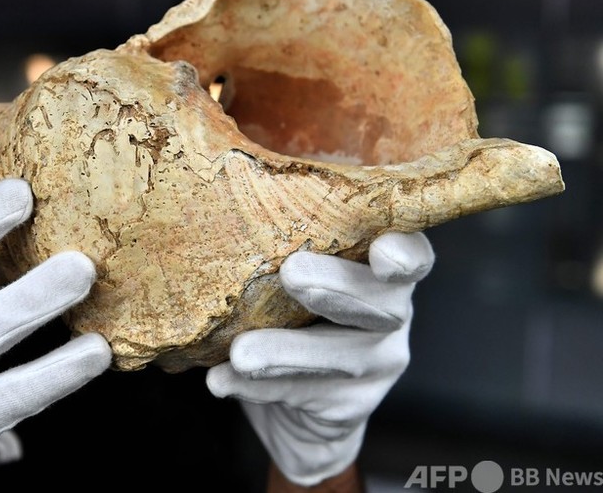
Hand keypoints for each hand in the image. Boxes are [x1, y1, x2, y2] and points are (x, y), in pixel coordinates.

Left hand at [206, 232, 433, 486]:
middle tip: (291, 273)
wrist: (293, 406)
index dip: (404, 251)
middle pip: (383, 301)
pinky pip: (305, 393)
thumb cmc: (284, 313)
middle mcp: (392, 313)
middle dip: (336, 285)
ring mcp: (378, 363)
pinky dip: (260, 386)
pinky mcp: (351, 404)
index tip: (382, 250)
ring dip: (288, 350)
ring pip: (344, 356)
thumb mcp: (286, 277)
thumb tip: (220, 227)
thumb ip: (277, 251)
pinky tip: (223, 380)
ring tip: (241, 353)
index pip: (412, 253)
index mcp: (380, 269)